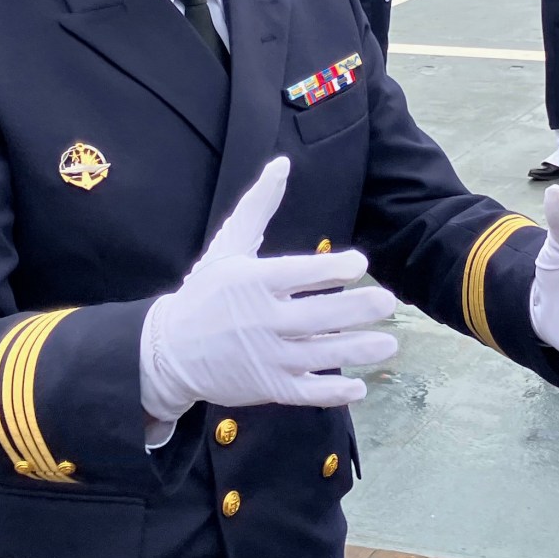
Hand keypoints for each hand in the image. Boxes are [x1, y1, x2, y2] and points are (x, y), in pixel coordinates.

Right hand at [139, 158, 398, 423]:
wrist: (169, 350)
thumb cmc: (206, 293)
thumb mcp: (227, 245)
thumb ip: (258, 206)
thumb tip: (282, 164)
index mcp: (253, 283)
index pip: (299, 274)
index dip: (332, 269)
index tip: (360, 263)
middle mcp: (262, 321)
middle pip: (318, 316)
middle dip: (357, 310)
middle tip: (388, 302)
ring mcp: (266, 357)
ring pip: (320, 355)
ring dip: (357, 351)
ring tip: (389, 345)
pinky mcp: (267, 387)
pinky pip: (305, 392)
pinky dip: (332, 393)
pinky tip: (360, 388)